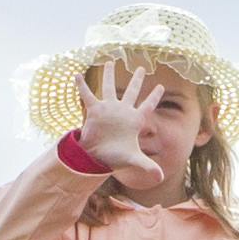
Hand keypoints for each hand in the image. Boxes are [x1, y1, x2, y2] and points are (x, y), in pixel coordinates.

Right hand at [72, 59, 167, 183]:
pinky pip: (88, 95)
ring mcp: (108, 109)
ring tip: (109, 62)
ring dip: (108, 75)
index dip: (154, 97)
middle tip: (141, 68)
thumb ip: (147, 166)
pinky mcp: (94, 110)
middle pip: (131, 92)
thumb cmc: (114, 157)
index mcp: (134, 120)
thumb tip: (160, 177)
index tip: (160, 87)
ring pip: (109, 88)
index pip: (147, 106)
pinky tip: (78, 75)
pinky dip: (82, 86)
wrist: (95, 157)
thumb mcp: (133, 159)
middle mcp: (122, 111)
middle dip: (137, 80)